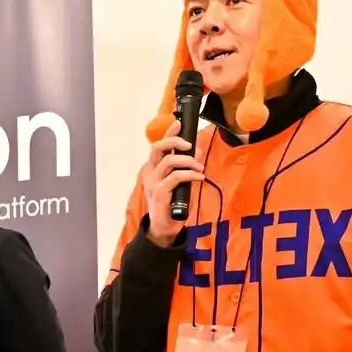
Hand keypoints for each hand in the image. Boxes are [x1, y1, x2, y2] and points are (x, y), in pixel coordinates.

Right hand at [142, 119, 203, 246]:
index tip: (180, 124)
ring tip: (200, 168)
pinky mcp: (160, 193)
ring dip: (188, 161)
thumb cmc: (172, 204)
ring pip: (169, 161)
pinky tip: (199, 177)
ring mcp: (154, 182)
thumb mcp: (180, 182)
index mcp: (154, 168)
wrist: (164, 227)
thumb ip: (186, 167)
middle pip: (158, 148)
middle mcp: (151, 173)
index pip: (159, 145)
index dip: (169, 133)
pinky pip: (176, 177)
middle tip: (190, 145)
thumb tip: (197, 151)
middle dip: (175, 141)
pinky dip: (190, 175)